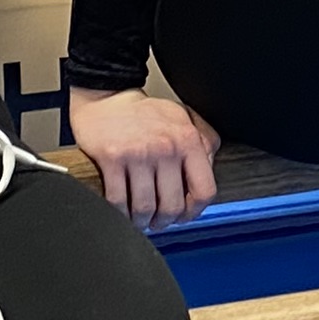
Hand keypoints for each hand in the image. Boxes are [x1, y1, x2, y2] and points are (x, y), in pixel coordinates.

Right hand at [70, 84, 217, 229]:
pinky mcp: (111, 158)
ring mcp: (137, 153)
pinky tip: (122, 211)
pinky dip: (120, 213)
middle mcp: (165, 147)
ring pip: (145, 207)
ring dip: (141, 221)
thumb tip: (210, 170)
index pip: (204, 190)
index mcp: (188, 140)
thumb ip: (205, 143)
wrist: (107, 98)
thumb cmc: (145, 114)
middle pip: (172, 206)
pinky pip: (117, 200)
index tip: (185, 216)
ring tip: (140, 218)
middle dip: (164, 221)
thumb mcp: (185, 119)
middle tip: (158, 221)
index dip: (194, 212)